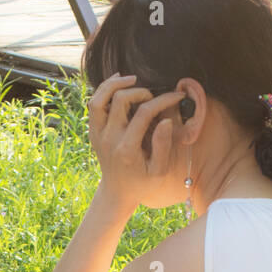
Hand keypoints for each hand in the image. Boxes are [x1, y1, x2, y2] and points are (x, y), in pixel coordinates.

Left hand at [87, 73, 184, 210]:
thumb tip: (165, 120)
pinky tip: (120, 82)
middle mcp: (109, 140)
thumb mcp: (159, 171)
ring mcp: (98, 135)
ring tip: (133, 79)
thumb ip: (163, 146)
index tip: (177, 96)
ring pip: (99, 98)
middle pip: (120, 99)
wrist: (118, 192)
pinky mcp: (93, 131)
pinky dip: (105, 89)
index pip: (144, 113)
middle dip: (141, 92)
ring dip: (116, 84)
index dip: (163, 100)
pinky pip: (94, 104)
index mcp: (127, 150)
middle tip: (153, 98)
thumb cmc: (143, 182)